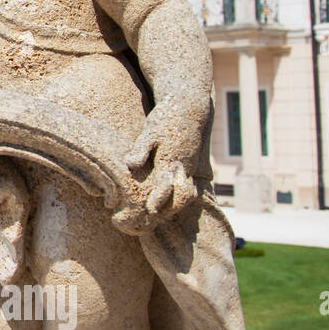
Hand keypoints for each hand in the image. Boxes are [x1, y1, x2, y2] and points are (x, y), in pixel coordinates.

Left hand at [121, 105, 201, 222]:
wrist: (189, 108)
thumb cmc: (165, 119)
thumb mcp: (150, 131)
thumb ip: (141, 149)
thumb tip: (131, 164)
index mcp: (171, 161)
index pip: (165, 188)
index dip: (158, 201)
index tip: (149, 212)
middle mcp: (184, 168)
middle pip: (181, 198)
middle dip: (169, 211)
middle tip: (152, 220)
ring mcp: (193, 168)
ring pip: (189, 194)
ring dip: (176, 206)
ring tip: (159, 216)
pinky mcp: (197, 167)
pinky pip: (194, 187)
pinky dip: (185, 197)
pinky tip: (172, 204)